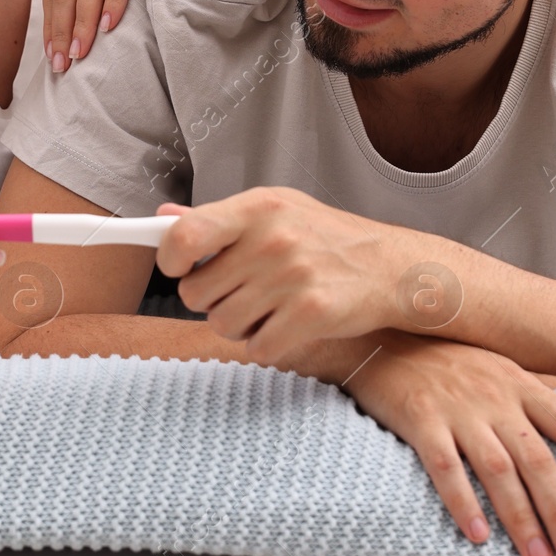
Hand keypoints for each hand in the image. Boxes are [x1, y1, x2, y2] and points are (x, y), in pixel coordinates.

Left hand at [155, 187, 415, 363]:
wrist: (391, 267)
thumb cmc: (326, 238)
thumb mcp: (276, 211)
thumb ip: (218, 217)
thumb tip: (164, 216)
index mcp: (259, 207)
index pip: (185, 235)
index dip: (170, 259)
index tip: (180, 266)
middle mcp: (272, 238)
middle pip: (196, 293)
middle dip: (212, 299)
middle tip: (242, 290)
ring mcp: (292, 276)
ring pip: (222, 324)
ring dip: (239, 325)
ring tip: (269, 306)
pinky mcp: (311, 313)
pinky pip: (256, 348)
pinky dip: (266, 344)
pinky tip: (287, 325)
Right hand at [344, 331, 555, 555]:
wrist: (381, 336)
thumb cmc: (447, 357)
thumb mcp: (502, 366)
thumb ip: (545, 388)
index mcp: (521, 383)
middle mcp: (495, 395)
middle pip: (539, 459)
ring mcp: (458, 407)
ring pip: (498, 470)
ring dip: (521, 518)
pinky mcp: (420, 418)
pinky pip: (445, 466)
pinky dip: (463, 501)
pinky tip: (478, 534)